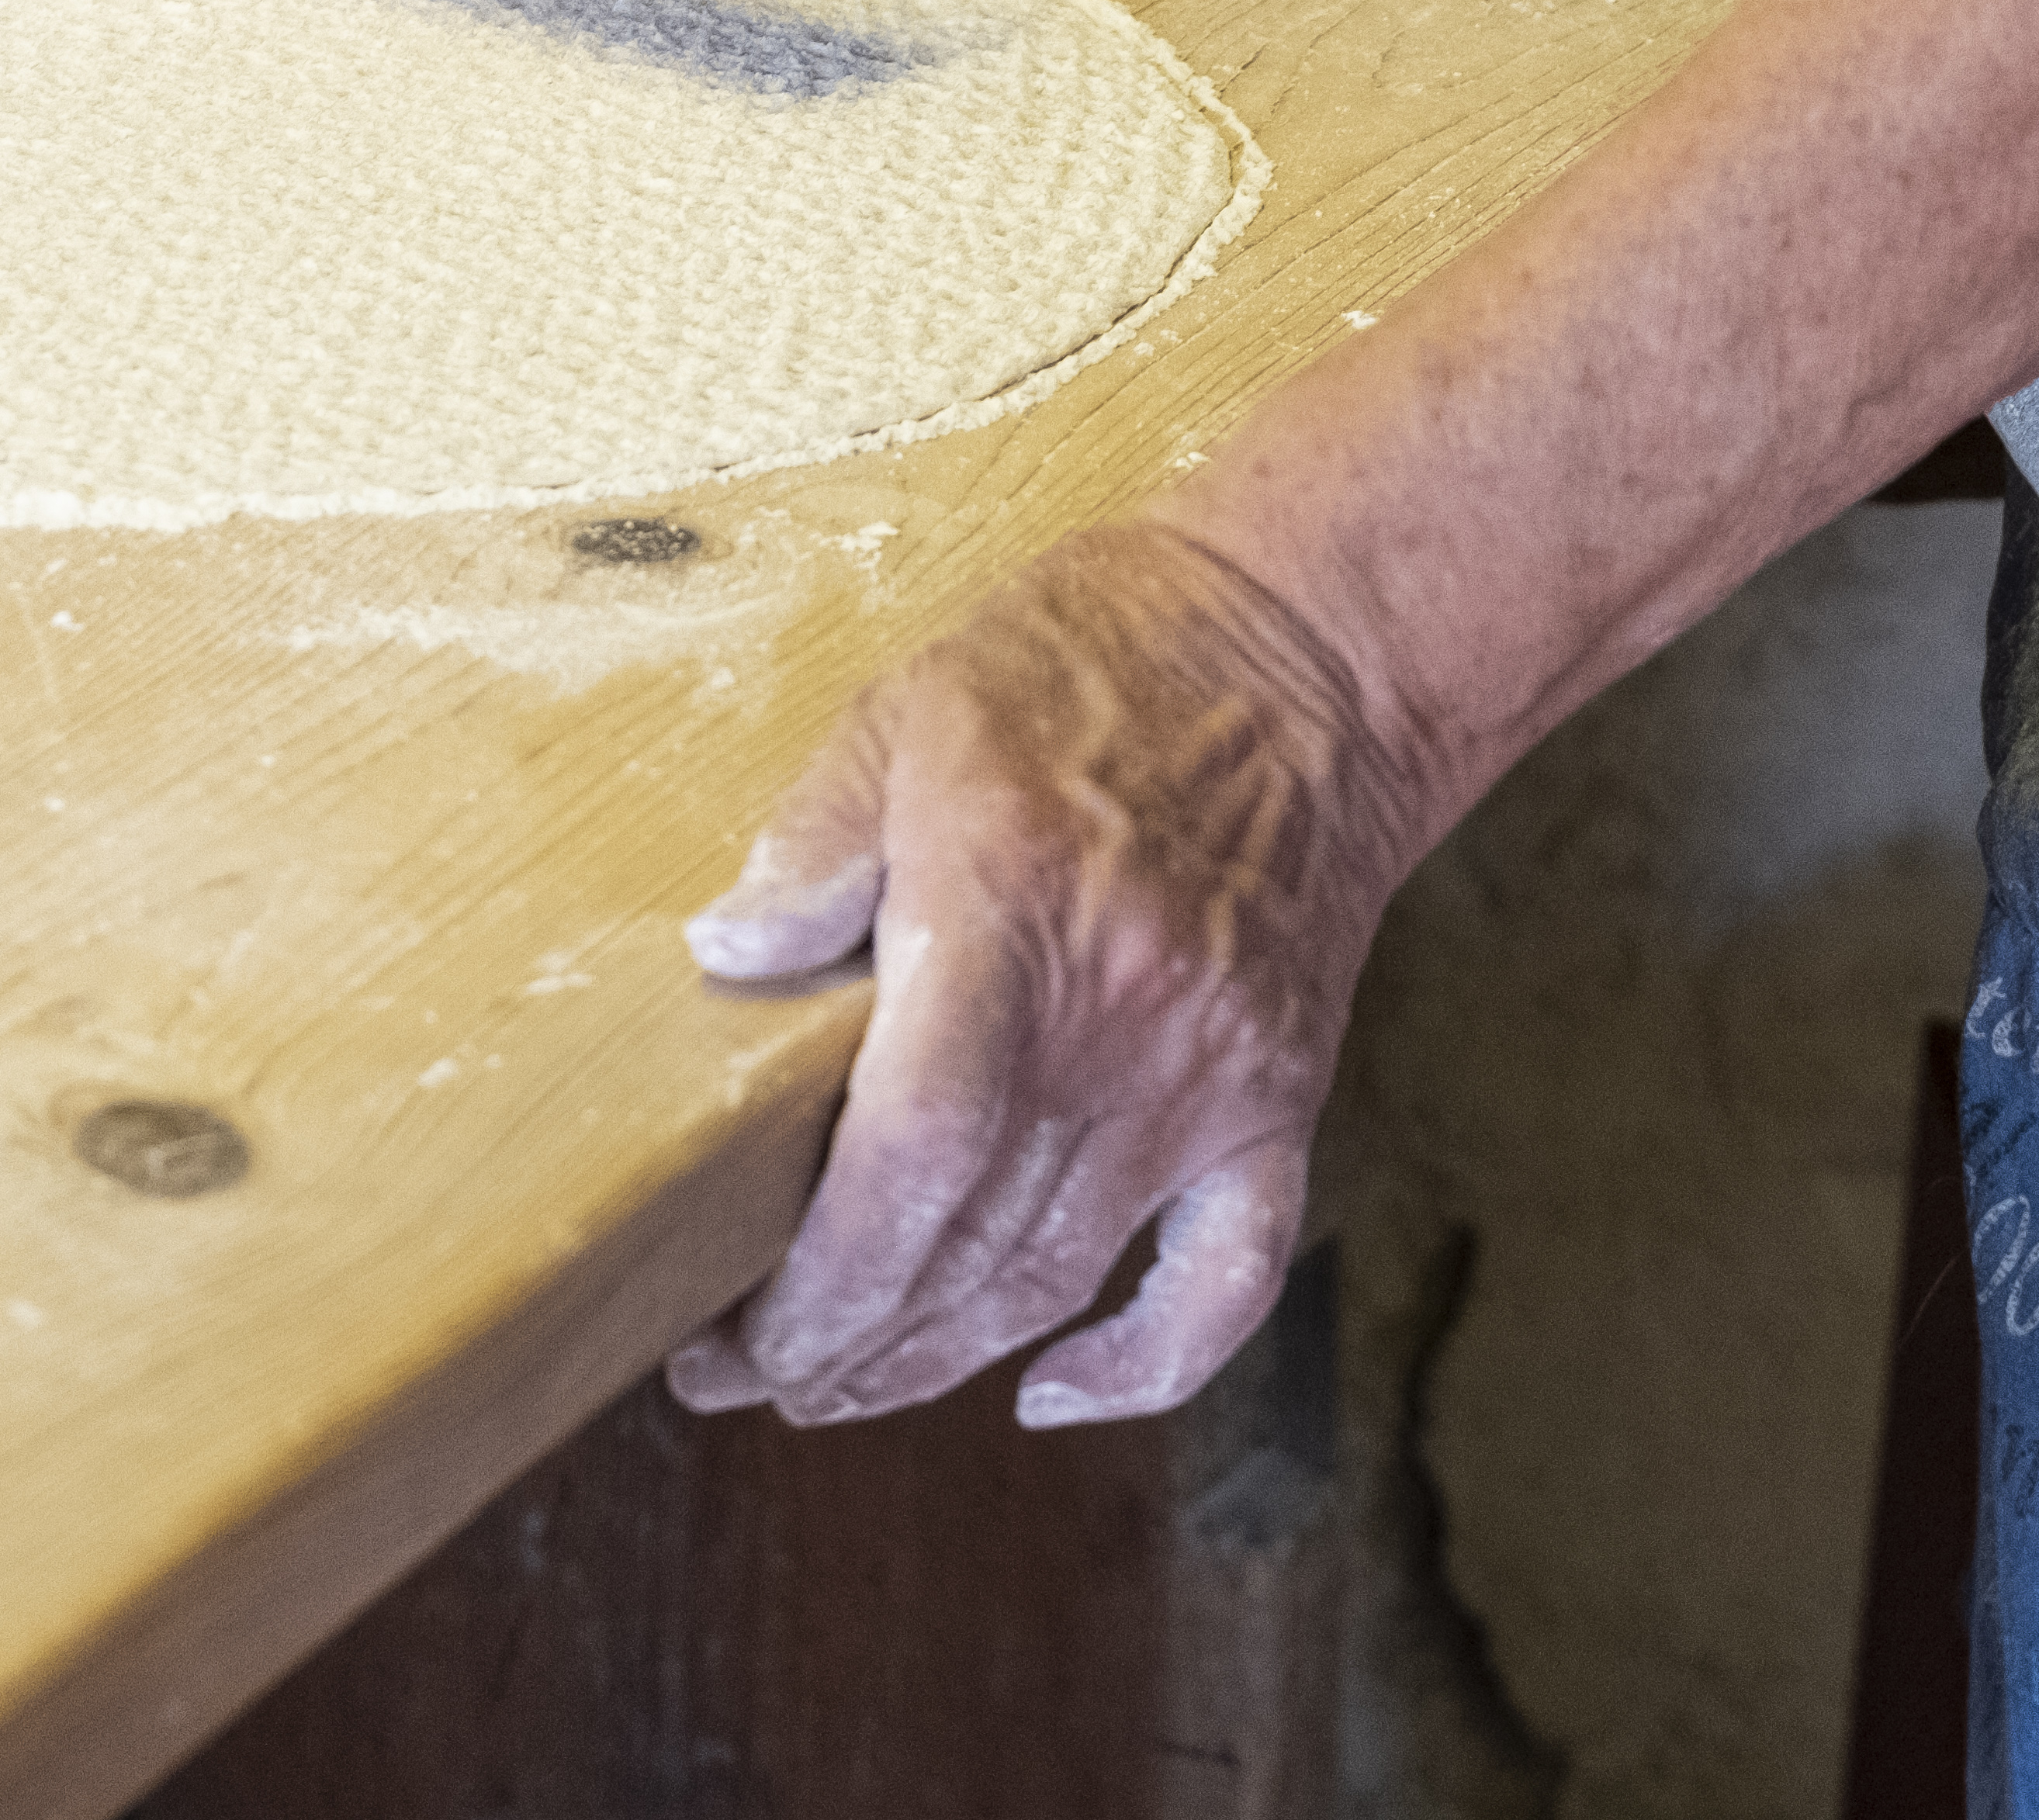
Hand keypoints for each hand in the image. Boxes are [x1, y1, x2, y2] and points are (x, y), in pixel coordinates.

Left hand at [671, 521, 1426, 1426]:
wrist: (1310, 648)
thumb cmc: (1093, 666)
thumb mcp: (907, 713)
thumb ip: (812, 844)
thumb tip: (728, 952)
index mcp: (1011, 929)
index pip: (912, 1160)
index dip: (822, 1282)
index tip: (736, 1334)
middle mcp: (1120, 1028)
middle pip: (973, 1252)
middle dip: (846, 1346)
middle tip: (744, 1375)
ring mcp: (1210, 1078)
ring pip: (1066, 1280)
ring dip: (943, 1360)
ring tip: (842, 1388)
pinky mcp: (1278, 1098)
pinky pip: (1228, 1274)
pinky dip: (1149, 1359)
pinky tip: (1055, 1389)